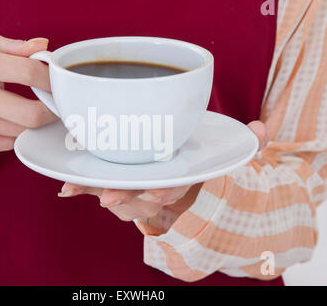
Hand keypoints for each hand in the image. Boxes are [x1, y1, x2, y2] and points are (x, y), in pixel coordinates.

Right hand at [0, 34, 56, 166]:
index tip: (58, 83)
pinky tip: (11, 122)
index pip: (28, 74)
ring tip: (34, 111)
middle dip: (51, 112)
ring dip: (33, 124)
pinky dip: (15, 135)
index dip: (51, 80)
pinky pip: (3, 144)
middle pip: (29, 114)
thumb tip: (44, 47)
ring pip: (19, 132)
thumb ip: (15, 47)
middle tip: (56, 106)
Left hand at [58, 120, 266, 221]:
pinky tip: (65, 186)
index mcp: (177, 181)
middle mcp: (154, 189)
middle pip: (139, 198)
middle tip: (106, 198)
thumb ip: (243, 143)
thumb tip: (261, 128)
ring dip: (96, 192)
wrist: (179, 183)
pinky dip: (83, 187)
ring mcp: (134, 188)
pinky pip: (99, 187)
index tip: (157, 192)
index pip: (173, 188)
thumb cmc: (195, 165)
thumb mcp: (221, 153)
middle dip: (124, 198)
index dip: (165, 191)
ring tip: (73, 189)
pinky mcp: (116, 181)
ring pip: (116, 195)